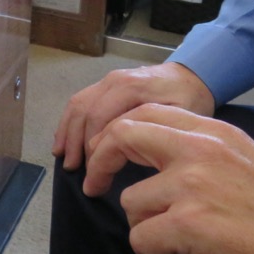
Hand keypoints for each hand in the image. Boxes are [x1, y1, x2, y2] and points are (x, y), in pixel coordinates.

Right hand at [52, 62, 213, 169]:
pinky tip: (64, 142)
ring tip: (65, 160)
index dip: (94, 150)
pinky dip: (68, 122)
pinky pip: (79, 101)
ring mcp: (106, 81)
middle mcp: (113, 81)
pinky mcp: (103, 84)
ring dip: (68, 134)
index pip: (101, 119)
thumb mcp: (183, 117)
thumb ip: (155, 131)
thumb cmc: (189, 100)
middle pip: (85, 113)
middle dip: (77, 145)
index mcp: (132, 88)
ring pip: (77, 106)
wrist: (189, 76)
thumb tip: (129, 157)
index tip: (94, 177)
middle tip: (76, 173)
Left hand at [83, 103, 253, 253]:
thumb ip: (199, 150)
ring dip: (142, 231)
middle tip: (94, 185)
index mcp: (212, 130)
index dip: (116, 133)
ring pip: (131, 203)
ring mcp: (191, 184)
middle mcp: (198, 149)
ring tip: (165, 250)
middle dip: (99, 161)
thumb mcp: (242, 158)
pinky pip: (143, 239)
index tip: (105, 155)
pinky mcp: (189, 222)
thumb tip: (155, 160)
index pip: (146, 112)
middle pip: (122, 136)